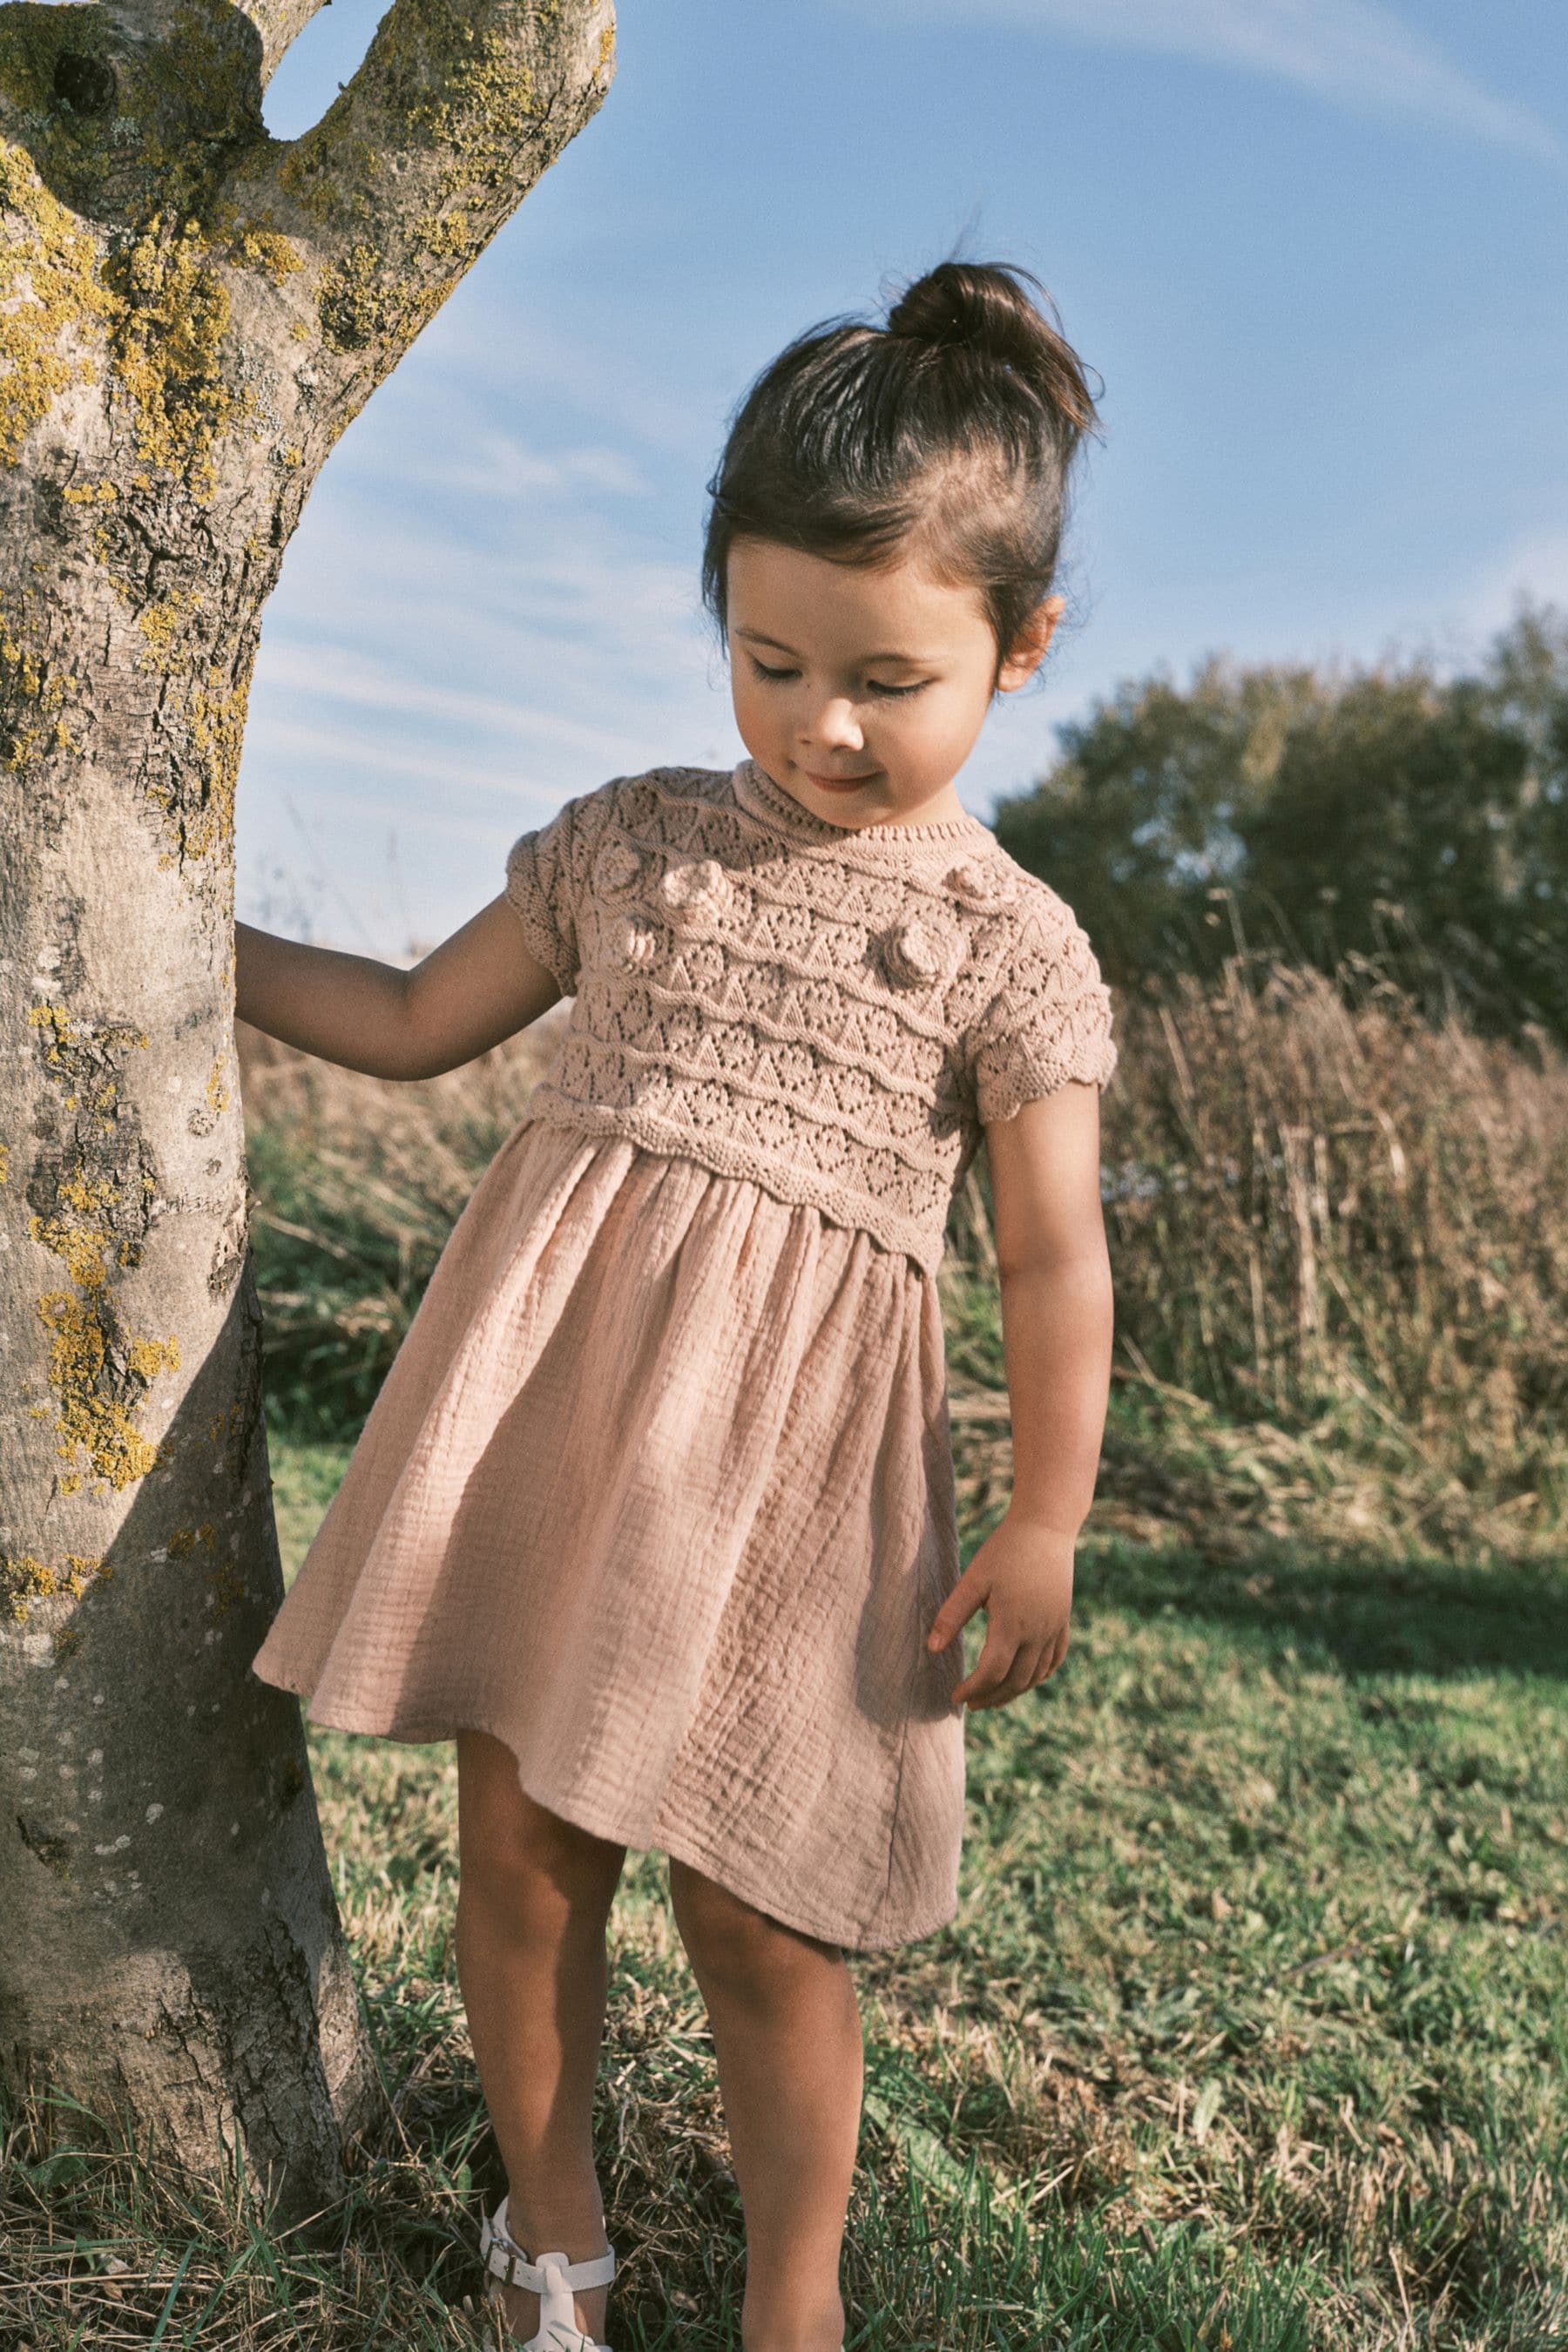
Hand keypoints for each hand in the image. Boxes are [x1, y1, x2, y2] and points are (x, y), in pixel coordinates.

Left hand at [925, 1510, 1074, 1710]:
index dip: (972, 1689)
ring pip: (1036, 1675)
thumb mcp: (973, 1579)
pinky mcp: (1063, 1621)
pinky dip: (1038, 1676)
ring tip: (992, 1698)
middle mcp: (1037, 1632)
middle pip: (1015, 1681)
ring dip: (1013, 1692)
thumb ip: (952, 1615)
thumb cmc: (1005, 1550)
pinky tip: (1025, 1680)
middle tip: (970, 1704)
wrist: (1046, 1527)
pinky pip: (1054, 1660)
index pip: (992, 1672)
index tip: (955, 1695)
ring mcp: (1054, 1628)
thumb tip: (931, 1649)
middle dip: (991, 1697)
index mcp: (1012, 1624)